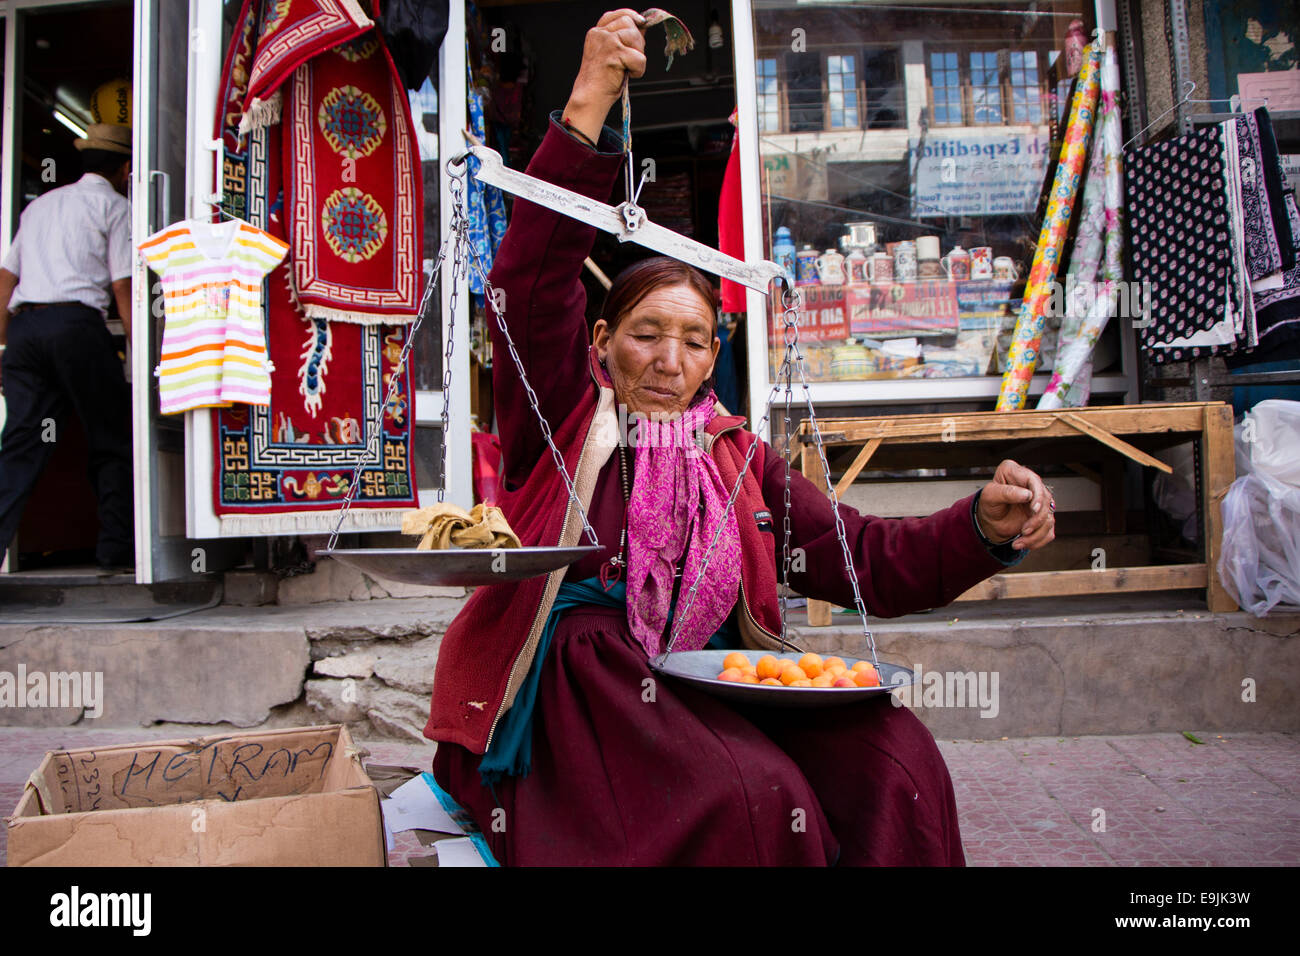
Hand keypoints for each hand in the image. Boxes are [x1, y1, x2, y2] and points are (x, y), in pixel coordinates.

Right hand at [561, 9, 646, 142]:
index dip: (632, 16)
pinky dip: (639, 70)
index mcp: (596, 32)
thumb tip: (642, 26)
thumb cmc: (601, 80)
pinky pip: (640, 58)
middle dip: (637, 41)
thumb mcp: (612, 54)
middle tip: (631, 59)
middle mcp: (600, 33)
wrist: (591, 97)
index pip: (618, 14)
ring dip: (638, 55)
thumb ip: (624, 38)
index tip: (641, 23)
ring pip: (636, 37)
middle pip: (630, 23)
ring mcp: (607, 41)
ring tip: (628, 68)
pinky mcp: (615, 53)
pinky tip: (629, 75)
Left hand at [976, 459, 1054, 550]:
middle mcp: (1033, 486)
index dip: (1038, 496)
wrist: (990, 521)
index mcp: (1018, 473)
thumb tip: (1027, 494)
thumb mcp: (990, 496)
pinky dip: (1037, 541)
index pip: (1035, 481)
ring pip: (1048, 519)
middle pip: (1046, 502)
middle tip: (1023, 531)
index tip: (1033, 509)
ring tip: (1018, 543)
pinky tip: (1022, 544)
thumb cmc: (989, 504)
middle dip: (1037, 520)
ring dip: (1036, 535)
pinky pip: (1048, 532)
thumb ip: (1005, 493)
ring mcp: (1040, 502)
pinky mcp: (1043, 518)